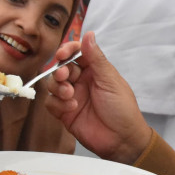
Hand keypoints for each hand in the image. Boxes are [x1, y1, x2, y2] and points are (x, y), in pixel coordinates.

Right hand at [42, 33, 152, 162]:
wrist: (122, 140)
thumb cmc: (122, 109)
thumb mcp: (110, 80)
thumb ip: (96, 58)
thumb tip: (89, 34)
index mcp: (95, 70)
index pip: (76, 53)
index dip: (67, 50)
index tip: (62, 54)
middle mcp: (82, 81)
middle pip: (60, 67)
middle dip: (60, 71)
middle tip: (65, 77)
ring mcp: (72, 96)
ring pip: (53, 84)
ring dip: (58, 87)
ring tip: (70, 95)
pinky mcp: (65, 113)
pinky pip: (51, 102)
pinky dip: (57, 103)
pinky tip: (71, 108)